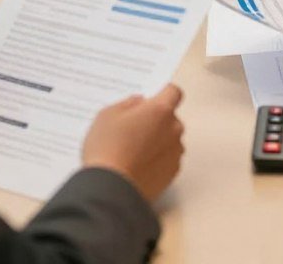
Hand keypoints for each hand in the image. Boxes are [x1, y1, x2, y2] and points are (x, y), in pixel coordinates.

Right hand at [83, 85, 184, 202]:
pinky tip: (138, 166)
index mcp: (160, 110)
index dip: (162, 94)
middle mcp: (173, 129)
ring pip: (170, 139)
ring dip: (158, 141)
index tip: (151, 101)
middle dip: (156, 120)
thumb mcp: (107, 115)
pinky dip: (157, 160)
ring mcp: (175, 153)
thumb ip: (127, 104)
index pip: (173, 92)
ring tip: (133, 151)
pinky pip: (168, 159)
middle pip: (171, 118)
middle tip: (133, 129)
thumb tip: (139, 103)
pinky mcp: (172, 174)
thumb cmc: (107, 149)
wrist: (111, 190)